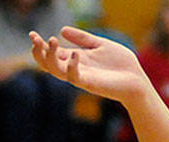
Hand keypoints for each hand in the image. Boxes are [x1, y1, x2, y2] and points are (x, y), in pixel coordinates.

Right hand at [30, 27, 152, 104]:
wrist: (136, 80)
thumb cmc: (120, 64)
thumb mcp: (100, 44)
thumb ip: (82, 39)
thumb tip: (62, 30)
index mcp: (75, 59)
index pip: (52, 53)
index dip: (41, 45)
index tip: (32, 34)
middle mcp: (74, 69)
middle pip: (48, 63)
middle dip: (39, 52)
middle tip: (35, 40)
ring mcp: (81, 77)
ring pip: (56, 70)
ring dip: (50, 57)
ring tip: (51, 41)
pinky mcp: (89, 84)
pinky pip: (74, 77)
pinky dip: (72, 66)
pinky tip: (75, 54)